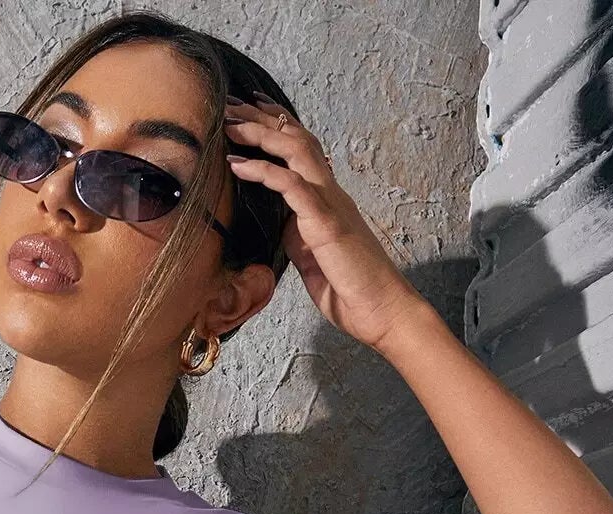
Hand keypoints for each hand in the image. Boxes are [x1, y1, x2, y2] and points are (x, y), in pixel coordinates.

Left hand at [225, 91, 427, 354]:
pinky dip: (262, 170)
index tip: (247, 112)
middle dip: (261, 117)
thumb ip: (297, 236)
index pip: (300, 151)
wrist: (382, 312)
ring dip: (260, 132)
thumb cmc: (351, 291)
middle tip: (229, 102)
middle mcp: (329, 193)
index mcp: (325, 201)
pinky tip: (237, 165)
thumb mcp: (312, 259)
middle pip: (295, 138)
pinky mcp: (325, 222)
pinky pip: (291, 185)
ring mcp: (328, 204)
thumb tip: (279, 224)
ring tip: (230, 122)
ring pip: (295, 150)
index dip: (275, 126)